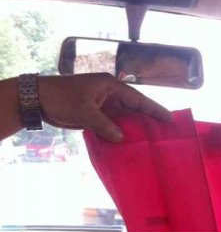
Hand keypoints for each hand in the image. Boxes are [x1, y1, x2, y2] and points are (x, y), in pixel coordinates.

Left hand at [37, 73, 170, 141]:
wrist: (39, 100)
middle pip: (134, 109)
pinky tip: (130, 145)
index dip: (154, 109)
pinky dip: (121, 135)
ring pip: (125, 119)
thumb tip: (121, 138)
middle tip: (166, 133)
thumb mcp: (84, 111)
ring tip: (152, 142)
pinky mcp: (97, 117)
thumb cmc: (61, 98)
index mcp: (110, 86)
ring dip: (135, 130)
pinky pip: (113, 126)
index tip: (169, 118)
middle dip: (148, 120)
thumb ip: (104, 125)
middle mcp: (110, 95)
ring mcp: (104, 107)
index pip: (137, 99)